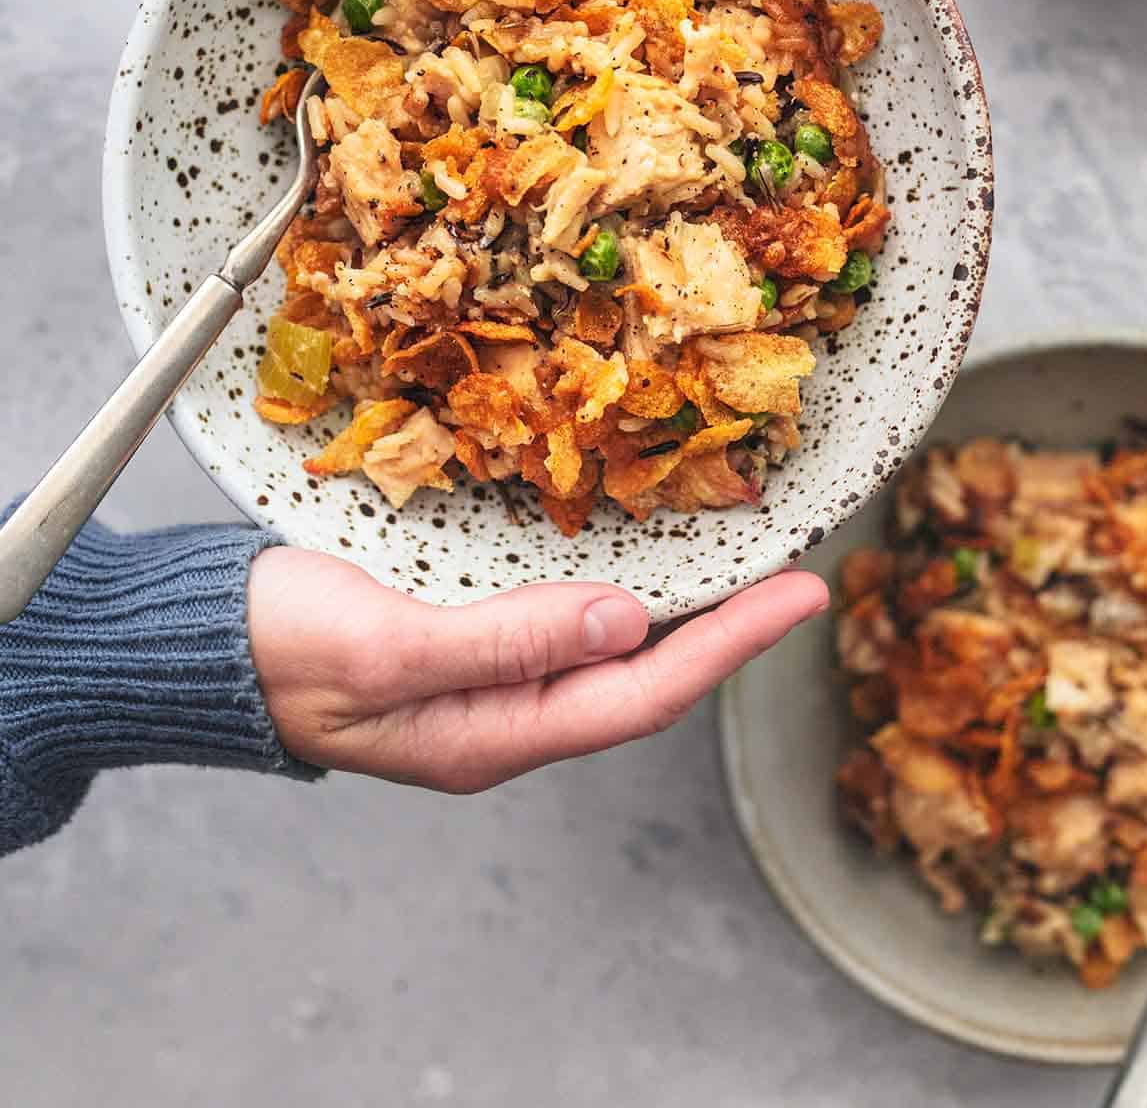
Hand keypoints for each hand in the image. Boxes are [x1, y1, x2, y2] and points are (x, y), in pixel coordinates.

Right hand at [247, 548, 827, 792]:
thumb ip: (504, 640)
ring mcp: (484, 680)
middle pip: (641, 677)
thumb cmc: (279, 649)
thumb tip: (626, 619)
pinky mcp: (463, 640)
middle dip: (727, 630)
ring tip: (742, 564)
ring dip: (682, 612)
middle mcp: (504, 712)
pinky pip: (564, 623)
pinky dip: (616, 590)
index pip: (642, 693)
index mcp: (494, 730)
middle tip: (798, 575)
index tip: (801, 596)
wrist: (201, 645)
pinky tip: (636, 559)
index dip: (730, 646)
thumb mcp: (386, 646)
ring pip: (608, 650)